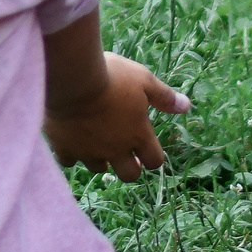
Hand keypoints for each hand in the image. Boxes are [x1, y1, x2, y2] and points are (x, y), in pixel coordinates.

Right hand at [44, 51, 188, 181]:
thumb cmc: (112, 76)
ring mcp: (89, 151)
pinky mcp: (64, 147)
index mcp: (138, 134)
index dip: (153, 157)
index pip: (155, 160)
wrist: (72, 79)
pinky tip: (70, 139)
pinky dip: (71, 152)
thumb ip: (164, 96)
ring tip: (97, 142)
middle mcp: (115, 149)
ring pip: (98, 167)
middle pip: (129, 175)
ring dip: (101, 158)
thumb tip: (186, 106)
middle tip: (125, 153)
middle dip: (130, 167)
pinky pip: (69, 160)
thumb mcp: (144, 80)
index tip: (147, 149)